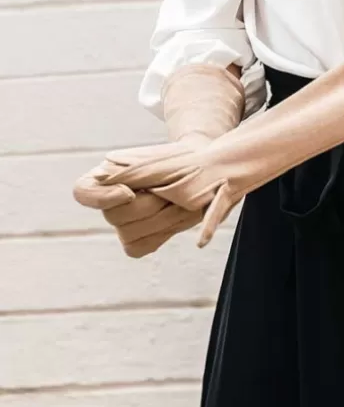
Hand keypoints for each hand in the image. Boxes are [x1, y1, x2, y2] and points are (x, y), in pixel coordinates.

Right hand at [72, 139, 207, 257]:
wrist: (198, 173)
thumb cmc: (174, 161)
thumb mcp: (154, 160)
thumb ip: (130, 173)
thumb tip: (103, 179)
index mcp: (103, 177)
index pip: (82, 192)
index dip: (103, 197)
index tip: (130, 192)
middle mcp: (106, 203)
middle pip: (113, 216)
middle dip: (149, 204)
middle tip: (172, 191)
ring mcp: (120, 225)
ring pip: (129, 232)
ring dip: (161, 217)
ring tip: (181, 202)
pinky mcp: (135, 242)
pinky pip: (139, 247)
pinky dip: (161, 232)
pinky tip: (176, 217)